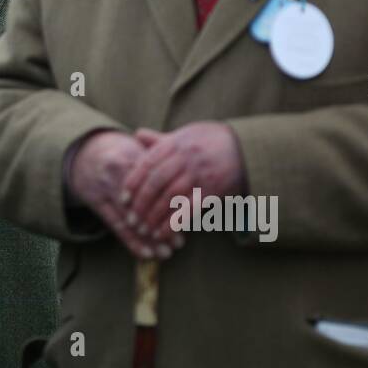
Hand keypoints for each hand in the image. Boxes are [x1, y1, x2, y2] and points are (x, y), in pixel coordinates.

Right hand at [69, 130, 177, 258]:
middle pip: (142, 203)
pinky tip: (145, 254)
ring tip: (166, 253)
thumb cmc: (125, 153)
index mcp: (130, 156)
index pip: (154, 184)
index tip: (188, 218)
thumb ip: (164, 165)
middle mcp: (115, 172)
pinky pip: (114, 225)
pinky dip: (131, 241)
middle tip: (179, 243)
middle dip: (161, 224)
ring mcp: (104, 188)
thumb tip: (192, 183)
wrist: (87, 155)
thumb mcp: (142, 150)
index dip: (172, 202)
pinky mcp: (96, 202)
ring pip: (128, 218)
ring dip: (147, 238)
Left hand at [119, 122, 244, 241]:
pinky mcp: (212, 191)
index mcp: (175, 143)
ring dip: (154, 216)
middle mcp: (186, 158)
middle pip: (156, 183)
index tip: (123, 199)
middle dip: (141, 203)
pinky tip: (163, 233)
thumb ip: (160, 139)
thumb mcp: (185, 134)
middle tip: (131, 220)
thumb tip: (136, 134)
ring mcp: (199, 175)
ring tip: (144, 229)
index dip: (132, 183)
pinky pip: (189, 210)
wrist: (245, 147)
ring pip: (170, 197)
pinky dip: (174, 223)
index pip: (147, 164)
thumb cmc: (210, 140)